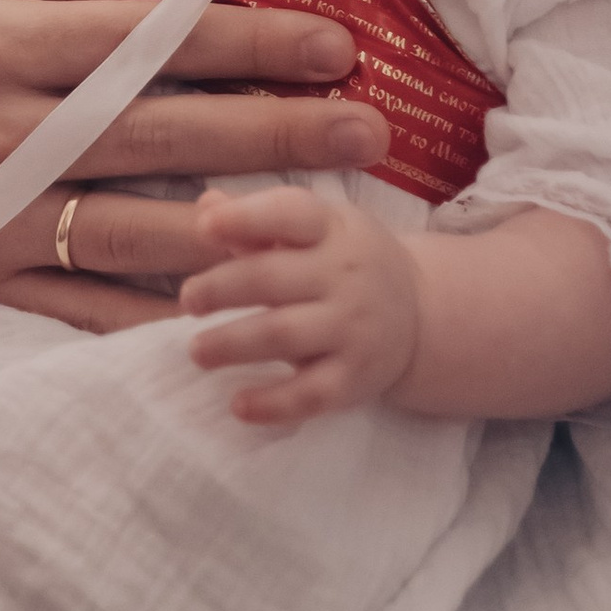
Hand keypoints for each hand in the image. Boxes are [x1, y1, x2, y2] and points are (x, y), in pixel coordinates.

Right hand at [0, 0, 389, 330]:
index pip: (143, 39)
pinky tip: (230, 307)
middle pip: (157, 130)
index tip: (330, 45)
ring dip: (236, 223)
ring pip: (130, 225)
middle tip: (366, 128)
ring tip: (325, 220)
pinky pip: (80, 309)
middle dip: (272, 129)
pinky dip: (154, 314)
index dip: (243, 42)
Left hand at [180, 185, 420, 425]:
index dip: (247, 218)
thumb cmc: (345, 261)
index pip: (291, 213)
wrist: (421, 314)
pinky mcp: (355, 379)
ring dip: (233, 344)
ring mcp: (353, 329)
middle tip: (188, 300)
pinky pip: (311, 395)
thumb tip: (206, 205)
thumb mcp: (316, 228)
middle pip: (273, 278)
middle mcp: (345, 276)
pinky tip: (237, 405)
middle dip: (222, 289)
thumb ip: (258, 219)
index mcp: (332, 228)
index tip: (205, 228)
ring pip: (285, 336)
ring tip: (197, 351)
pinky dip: (272, 404)